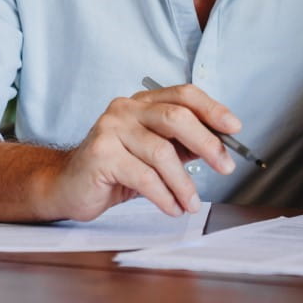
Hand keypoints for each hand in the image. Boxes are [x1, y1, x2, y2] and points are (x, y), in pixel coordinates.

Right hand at [48, 82, 241, 220]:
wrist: (67, 186)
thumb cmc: (115, 169)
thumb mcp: (154, 153)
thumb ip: (183, 145)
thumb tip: (221, 147)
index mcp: (142, 103)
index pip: (184, 94)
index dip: (212, 109)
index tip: (235, 127)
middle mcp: (125, 109)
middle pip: (176, 118)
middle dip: (207, 144)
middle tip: (225, 167)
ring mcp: (110, 129)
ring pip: (162, 153)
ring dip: (184, 183)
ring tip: (191, 203)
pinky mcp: (101, 155)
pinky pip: (144, 177)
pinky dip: (164, 196)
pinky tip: (172, 208)